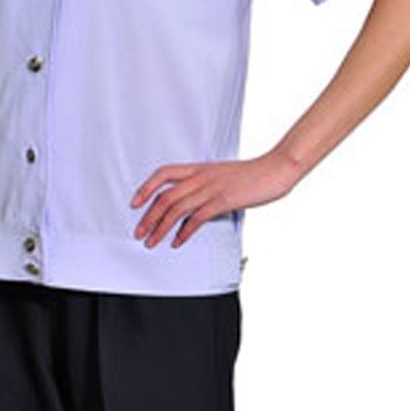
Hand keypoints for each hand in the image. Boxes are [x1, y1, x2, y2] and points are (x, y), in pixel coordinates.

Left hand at [129, 151, 298, 249]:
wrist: (275, 169)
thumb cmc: (252, 174)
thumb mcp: (223, 175)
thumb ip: (206, 186)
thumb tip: (194, 204)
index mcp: (199, 168)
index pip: (163, 173)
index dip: (146, 187)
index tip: (135, 203)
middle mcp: (201, 177)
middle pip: (165, 196)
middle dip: (148, 216)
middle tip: (138, 232)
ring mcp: (211, 188)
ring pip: (176, 208)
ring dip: (160, 227)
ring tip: (151, 241)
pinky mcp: (223, 201)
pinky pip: (197, 218)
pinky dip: (184, 232)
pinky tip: (177, 242)